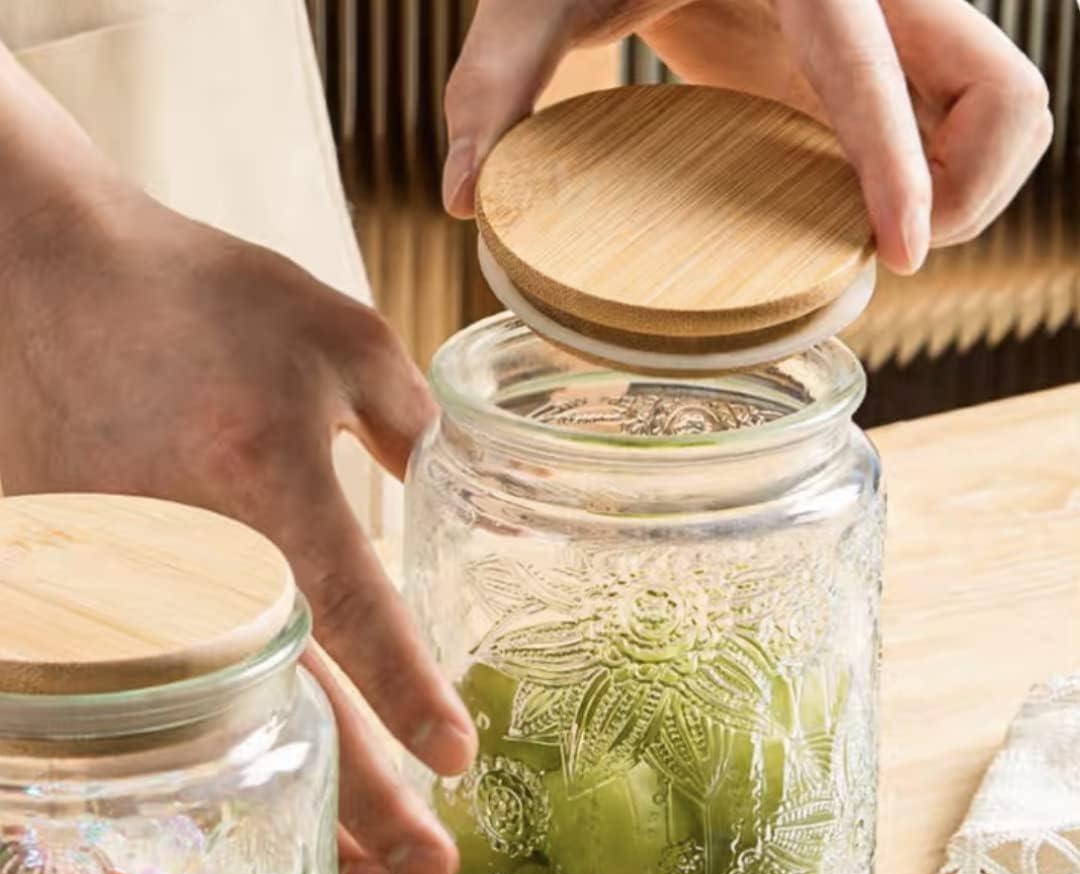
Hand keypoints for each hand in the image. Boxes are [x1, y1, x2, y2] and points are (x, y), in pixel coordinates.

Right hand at [0, 180, 475, 873]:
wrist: (36, 273)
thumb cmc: (194, 297)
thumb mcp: (335, 335)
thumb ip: (409, 420)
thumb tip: (438, 485)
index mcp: (269, 485)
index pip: (360, 621)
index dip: (413, 699)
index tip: (457, 758)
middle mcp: (194, 557)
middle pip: (294, 710)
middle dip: (370, 802)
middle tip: (433, 873)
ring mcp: (122, 584)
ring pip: (222, 732)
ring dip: (297, 807)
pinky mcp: (73, 594)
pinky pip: (154, 700)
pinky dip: (213, 763)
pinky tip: (254, 806)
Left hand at [443, 0, 1052, 274]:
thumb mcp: (530, 2)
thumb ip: (491, 88)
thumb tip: (459, 198)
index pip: (874, 68)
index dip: (899, 169)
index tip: (898, 259)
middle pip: (1002, 93)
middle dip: (970, 191)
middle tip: (885, 259)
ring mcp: (885, 26)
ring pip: (1002, 109)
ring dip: (968, 191)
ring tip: (874, 243)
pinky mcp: (875, 57)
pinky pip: (951, 124)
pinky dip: (930, 181)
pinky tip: (857, 215)